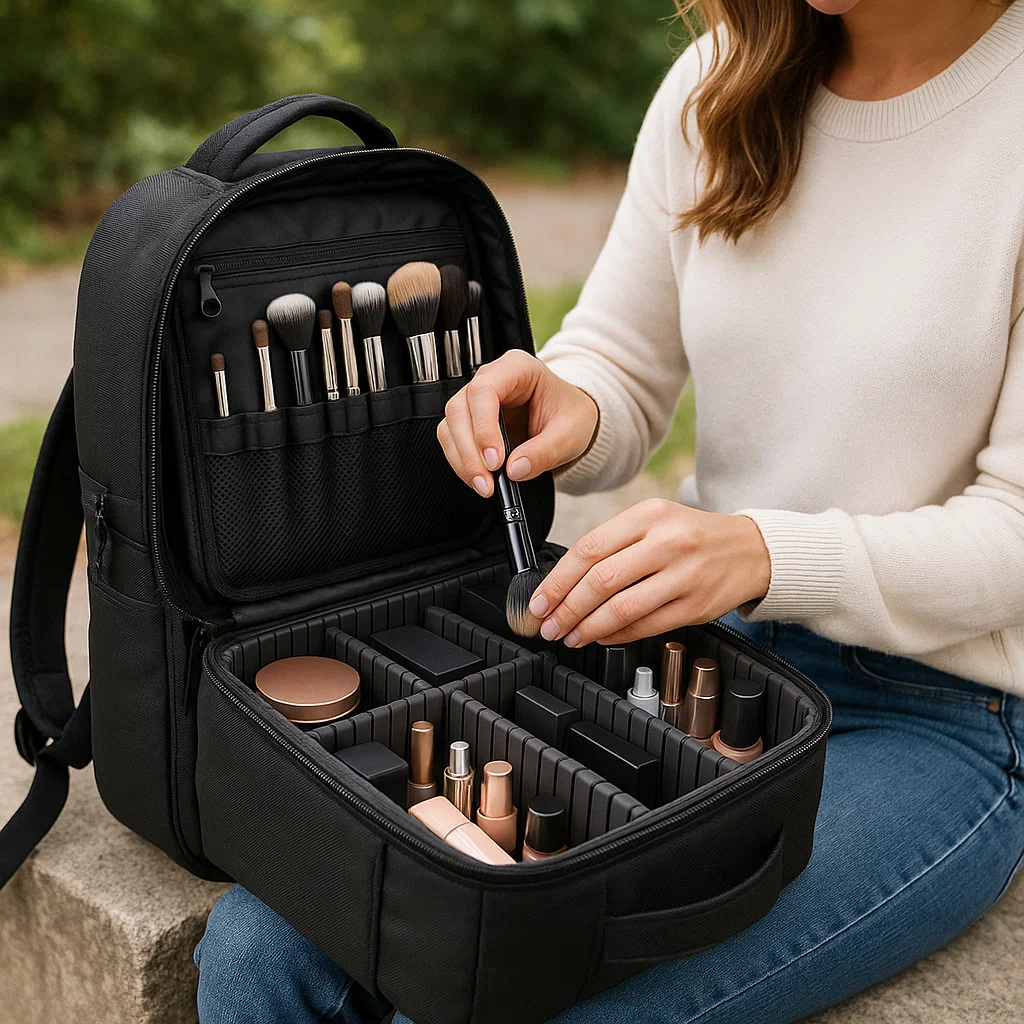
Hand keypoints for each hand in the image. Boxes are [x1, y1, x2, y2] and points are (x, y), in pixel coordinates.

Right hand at [437, 350, 598, 495]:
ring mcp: (476, 401)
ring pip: (451, 426)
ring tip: (485, 486)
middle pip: (460, 409)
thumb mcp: (570, 434)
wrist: (571, 422)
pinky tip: (480, 479)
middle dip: (470, 450)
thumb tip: (514, 469)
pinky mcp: (471, 422)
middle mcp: (491, 379)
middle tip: (488, 481)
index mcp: (517, 368)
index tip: (495, 460)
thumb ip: (544, 451)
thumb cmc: (571, 415)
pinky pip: (453, 441)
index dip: (484, 427)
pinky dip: (462, 463)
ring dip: (462, 460)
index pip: (484, 390)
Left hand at [528, 500, 770, 645]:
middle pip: (601, 579)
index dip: (557, 580)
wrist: (751, 549)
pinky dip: (617, 635)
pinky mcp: (696, 605)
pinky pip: (646, 625)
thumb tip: (564, 582)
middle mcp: (667, 542)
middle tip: (548, 624)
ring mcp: (684, 575)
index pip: (589, 548)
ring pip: (622, 607)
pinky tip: (601, 637)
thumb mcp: (654, 521)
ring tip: (570, 636)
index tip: (539, 600)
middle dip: (566, 608)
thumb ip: (614, 544)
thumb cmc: (692, 536)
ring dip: (588, 627)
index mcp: (648, 515)